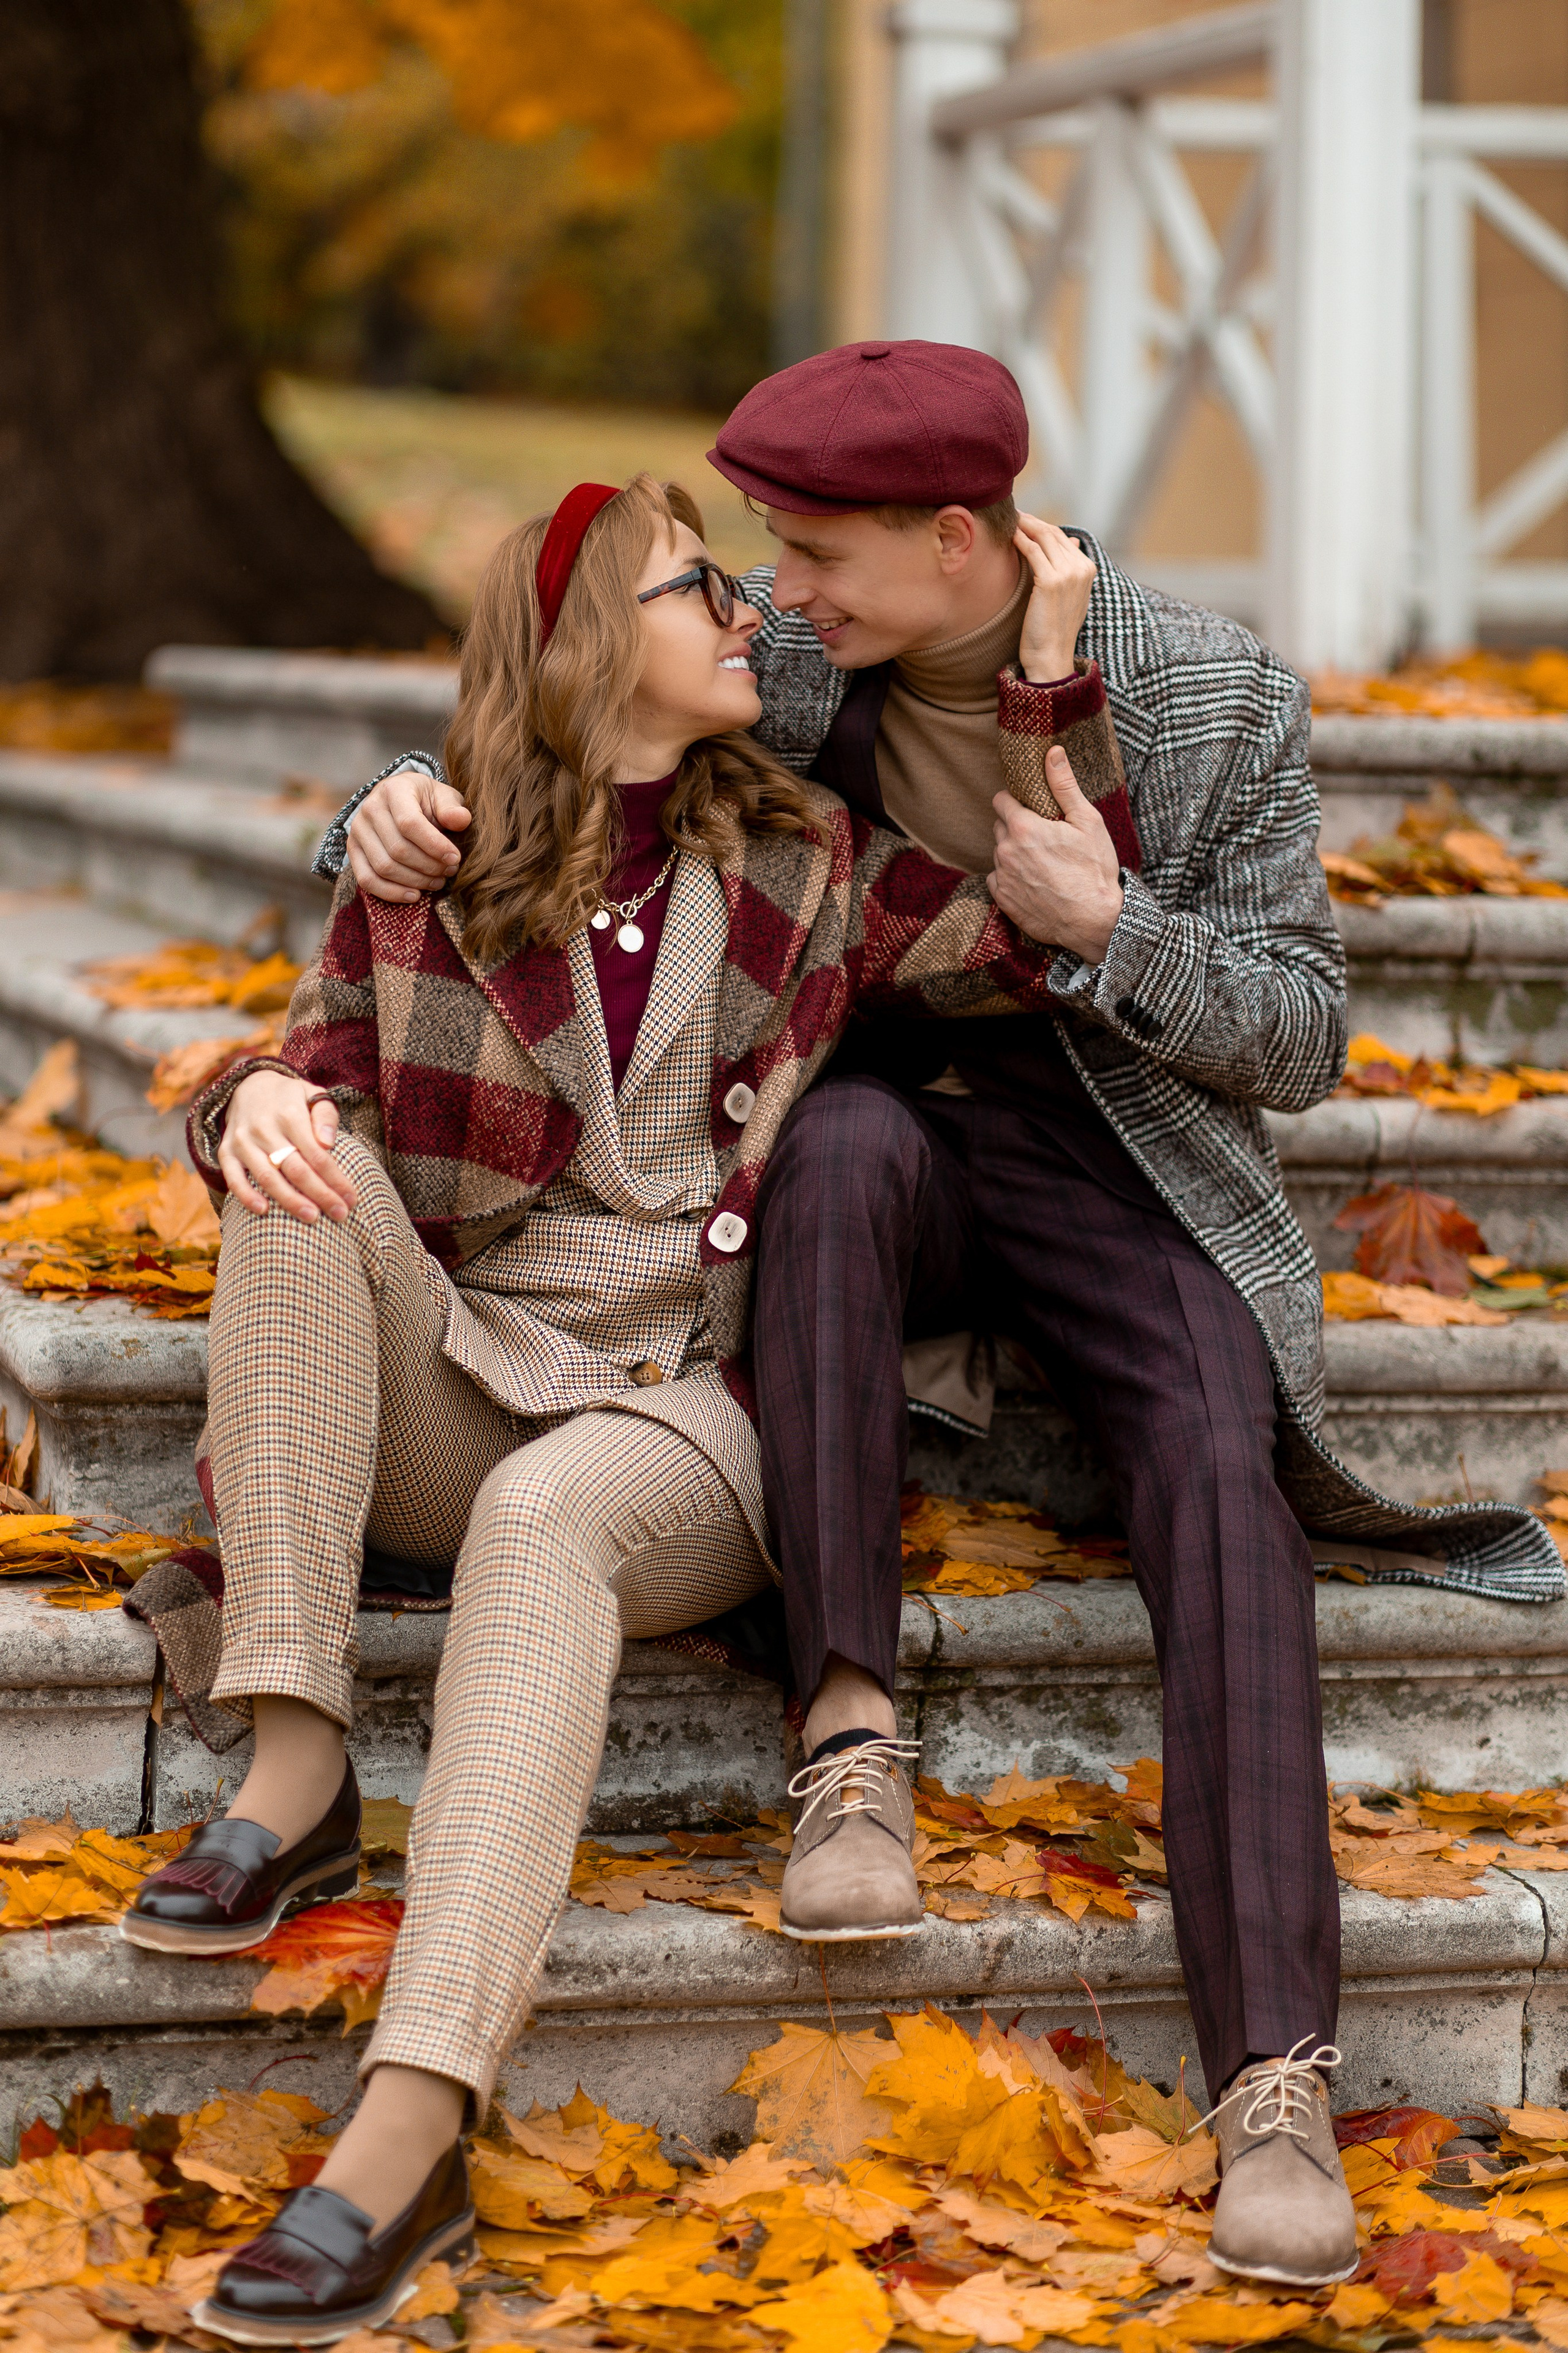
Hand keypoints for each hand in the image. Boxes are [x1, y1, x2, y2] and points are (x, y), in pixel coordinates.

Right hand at [218, 1070, 356, 1225]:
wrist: (250, 1085)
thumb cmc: (291, 1098)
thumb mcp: (313, 1094)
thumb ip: (325, 1115)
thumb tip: (328, 1143)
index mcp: (290, 1113)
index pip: (317, 1154)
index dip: (335, 1179)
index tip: (351, 1199)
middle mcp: (264, 1127)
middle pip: (296, 1169)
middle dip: (320, 1195)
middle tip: (340, 1215)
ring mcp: (242, 1140)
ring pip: (267, 1177)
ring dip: (290, 1201)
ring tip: (312, 1218)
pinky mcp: (226, 1151)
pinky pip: (233, 1177)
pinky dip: (246, 1195)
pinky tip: (264, 1211)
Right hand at [346, 767, 471, 902]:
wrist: (399, 800)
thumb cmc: (426, 801)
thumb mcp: (443, 797)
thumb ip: (452, 808)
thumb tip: (461, 820)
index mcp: (394, 790)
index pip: (410, 823)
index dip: (434, 845)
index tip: (455, 858)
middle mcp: (370, 808)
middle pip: (398, 849)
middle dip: (429, 866)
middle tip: (450, 871)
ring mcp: (357, 831)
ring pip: (384, 867)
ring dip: (415, 881)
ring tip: (437, 882)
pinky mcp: (353, 851)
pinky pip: (367, 879)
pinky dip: (391, 893)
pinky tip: (415, 895)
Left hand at [987, 749, 1124, 964]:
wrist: (1094, 921)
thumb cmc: (1095, 869)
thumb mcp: (1087, 821)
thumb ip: (1064, 785)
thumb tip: (1052, 752)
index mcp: (1023, 828)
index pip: (1000, 801)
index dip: (1015, 801)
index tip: (1030, 808)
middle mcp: (1006, 851)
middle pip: (999, 826)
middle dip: (1016, 827)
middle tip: (1044, 837)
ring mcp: (1002, 877)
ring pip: (999, 853)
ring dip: (1014, 853)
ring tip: (1043, 863)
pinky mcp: (1003, 900)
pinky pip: (997, 879)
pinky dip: (1011, 878)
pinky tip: (1035, 882)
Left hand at [1014, 516, 1095, 682]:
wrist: (1051, 656)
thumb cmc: (1054, 628)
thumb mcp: (1068, 595)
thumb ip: (1070, 568)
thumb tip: (1072, 542)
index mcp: (1088, 569)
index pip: (1063, 538)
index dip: (1042, 526)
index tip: (1024, 520)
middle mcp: (1082, 569)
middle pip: (1053, 534)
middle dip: (1032, 521)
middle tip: (1013, 514)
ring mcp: (1068, 574)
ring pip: (1043, 538)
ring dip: (1024, 525)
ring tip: (1009, 520)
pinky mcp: (1051, 581)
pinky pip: (1033, 552)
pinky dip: (1020, 539)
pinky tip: (1009, 534)